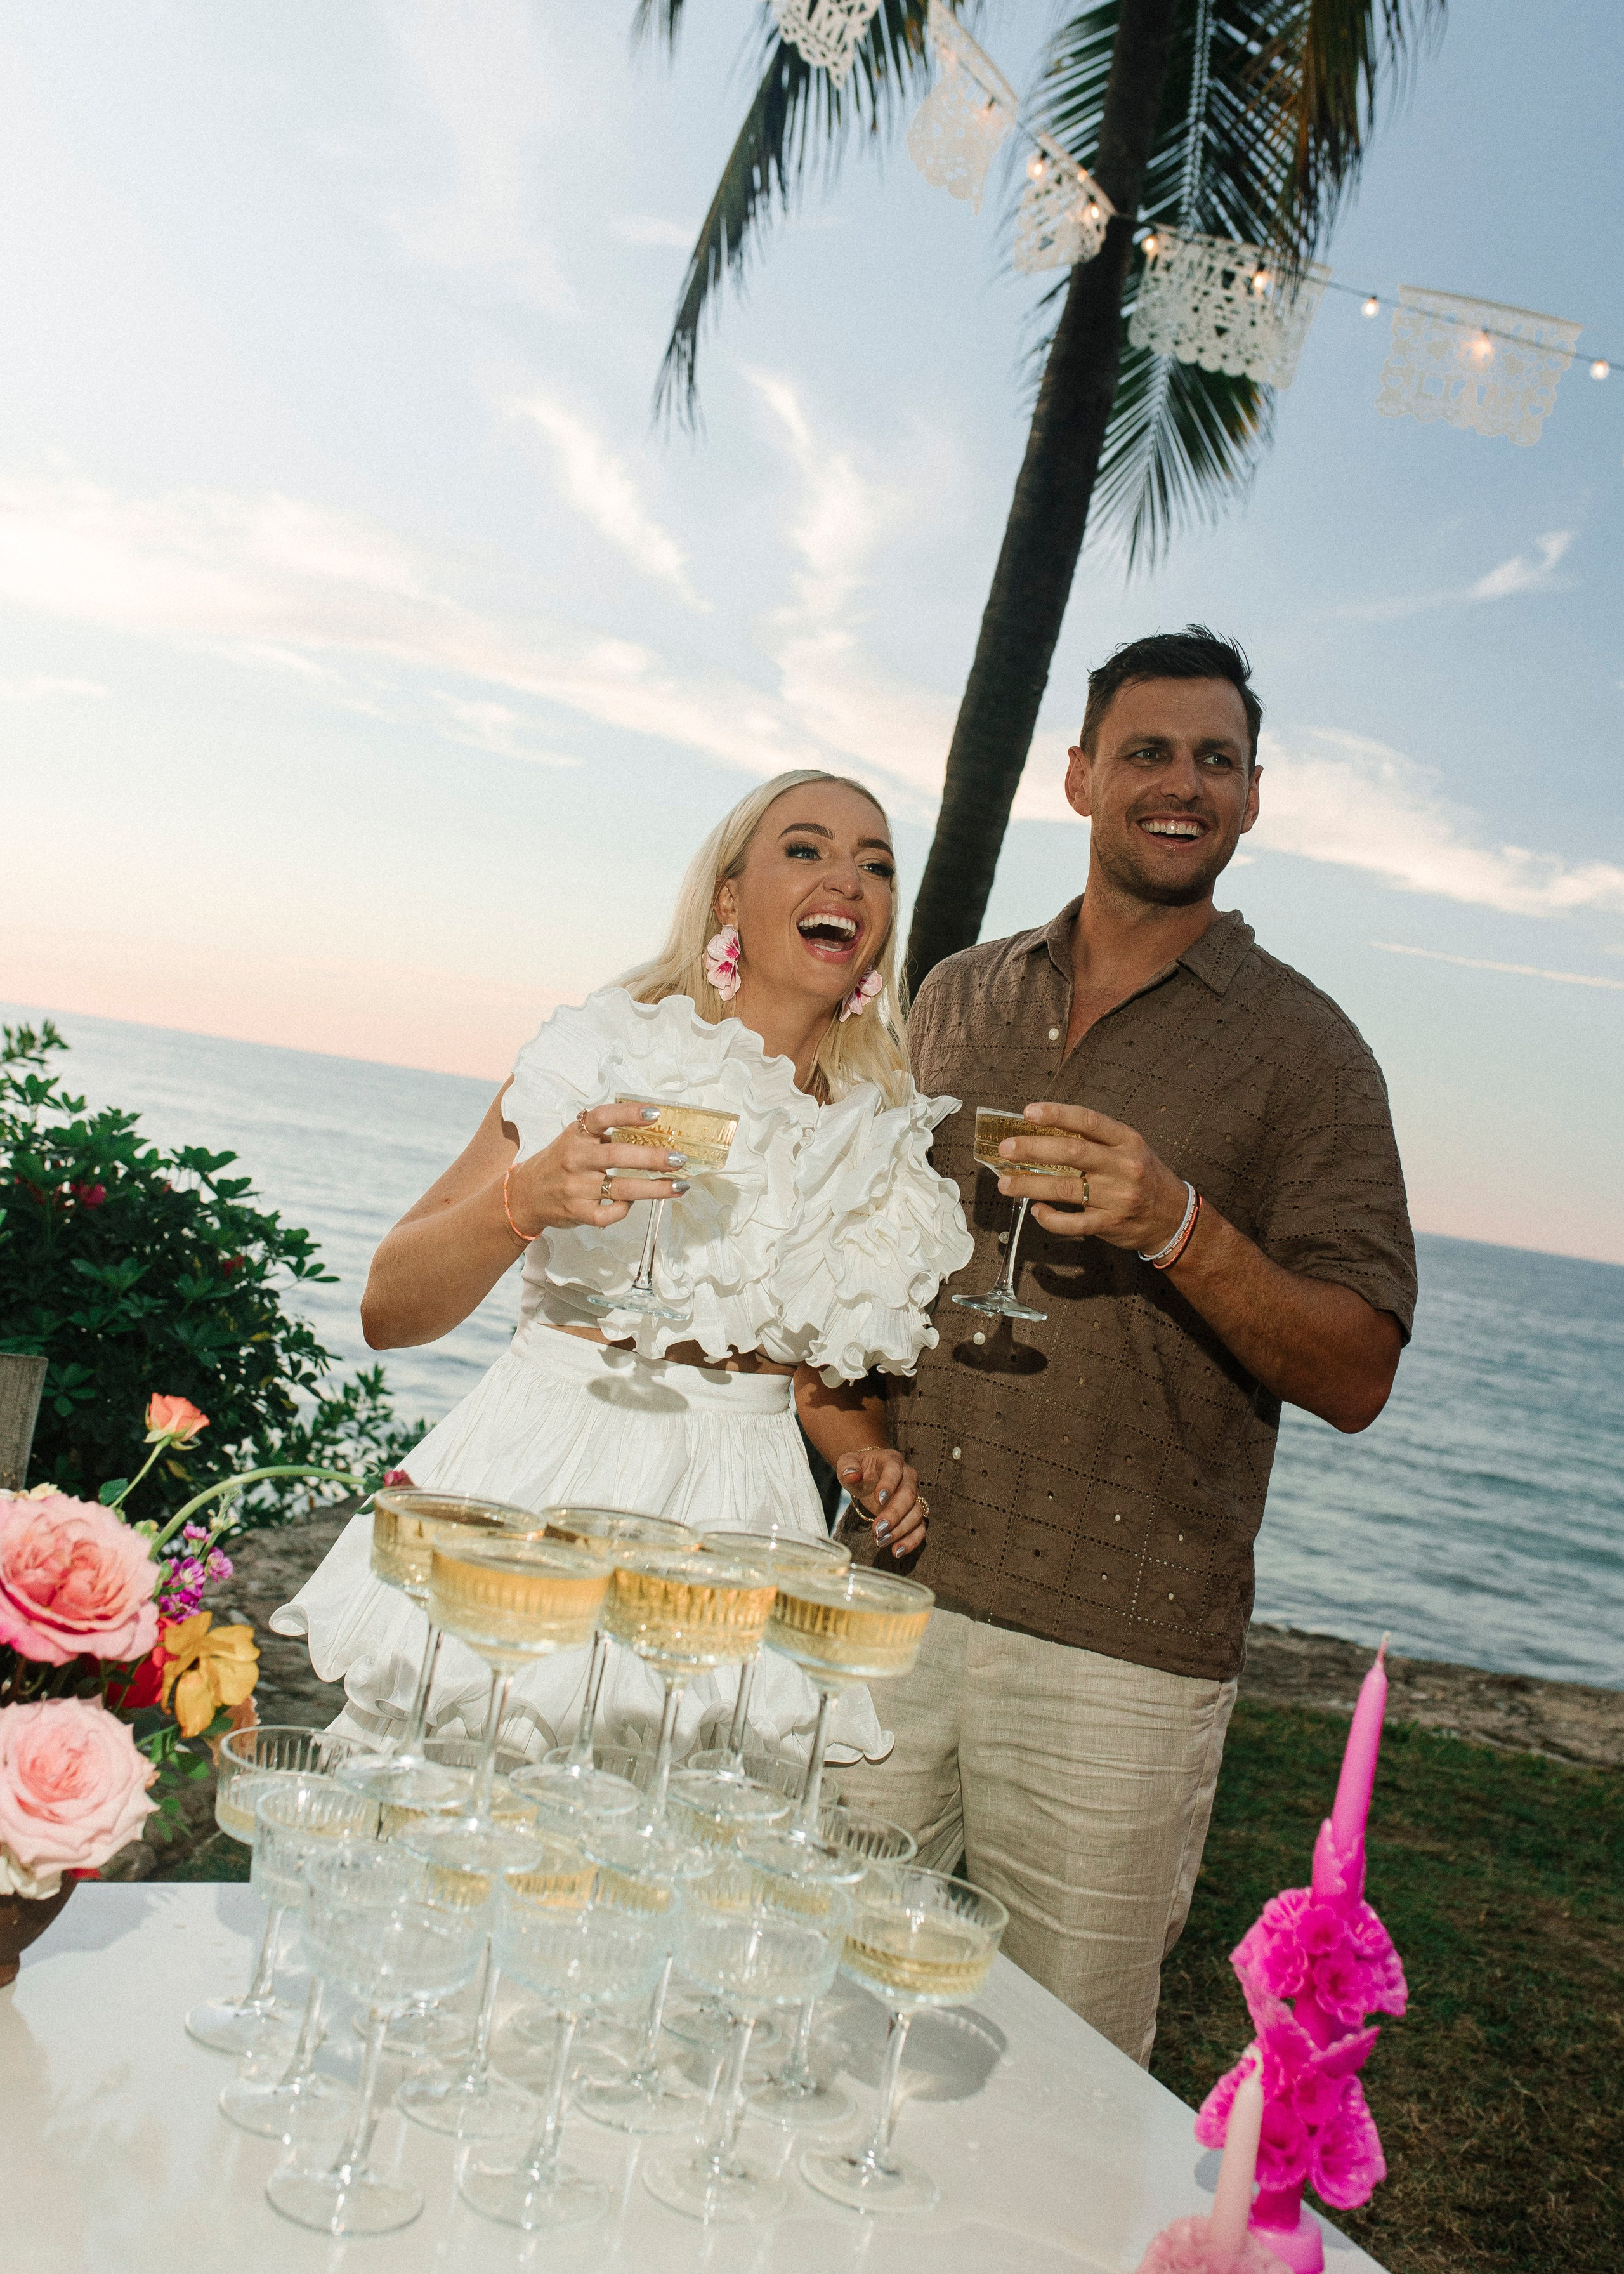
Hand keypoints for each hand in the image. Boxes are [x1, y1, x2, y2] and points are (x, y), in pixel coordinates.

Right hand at [505, 1103, 690, 1235]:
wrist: (524, 1195)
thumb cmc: (559, 1163)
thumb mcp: (575, 1139)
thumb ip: (604, 1133)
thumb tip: (652, 1127)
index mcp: (577, 1135)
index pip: (603, 1117)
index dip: (629, 1113)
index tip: (655, 1114)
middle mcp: (576, 1158)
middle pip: (618, 1155)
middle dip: (653, 1158)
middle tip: (678, 1159)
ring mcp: (576, 1187)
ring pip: (620, 1188)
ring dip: (654, 1188)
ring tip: (679, 1186)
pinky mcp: (576, 1211)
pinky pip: (607, 1214)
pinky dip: (624, 1210)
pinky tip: (634, 1204)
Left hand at [836, 1446, 927, 1558]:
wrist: (868, 1474)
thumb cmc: (859, 1468)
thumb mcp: (848, 1463)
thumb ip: (848, 1467)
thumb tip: (852, 1475)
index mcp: (892, 1461)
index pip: (895, 1470)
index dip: (889, 1484)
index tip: (878, 1499)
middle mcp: (908, 1477)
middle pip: (909, 1495)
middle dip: (894, 1514)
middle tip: (877, 1529)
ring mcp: (914, 1496)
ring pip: (916, 1513)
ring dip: (900, 1530)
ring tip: (881, 1541)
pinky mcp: (914, 1513)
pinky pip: (920, 1528)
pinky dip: (911, 1541)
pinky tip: (897, 1551)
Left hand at [996, 1102, 1188, 1250]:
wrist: (1172, 1216)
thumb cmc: (1143, 1177)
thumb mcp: (1128, 1149)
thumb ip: (1095, 1140)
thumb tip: (1044, 1132)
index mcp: (1127, 1140)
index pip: (1088, 1121)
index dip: (1057, 1114)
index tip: (1028, 1112)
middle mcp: (1123, 1166)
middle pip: (1072, 1152)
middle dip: (1034, 1149)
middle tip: (1007, 1149)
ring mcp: (1117, 1196)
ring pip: (1066, 1188)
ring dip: (1030, 1185)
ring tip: (1005, 1183)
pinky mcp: (1110, 1224)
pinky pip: (1073, 1222)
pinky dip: (1050, 1218)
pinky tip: (1037, 1210)